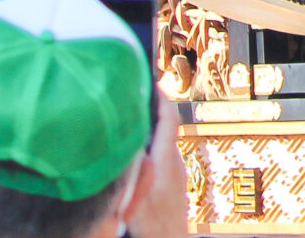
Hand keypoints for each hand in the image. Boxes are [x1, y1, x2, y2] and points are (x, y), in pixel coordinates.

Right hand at [125, 100, 190, 237]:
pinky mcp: (171, 186)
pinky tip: (134, 156)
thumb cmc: (154, 229)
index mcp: (165, 163)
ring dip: (149, 132)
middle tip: (135, 96)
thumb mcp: (138, 202)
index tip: (152, 82)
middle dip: (152, 112)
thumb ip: (136, 175)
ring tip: (130, 122)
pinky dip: (149, 149)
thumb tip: (131, 150)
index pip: (168, 122)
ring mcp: (174, 175)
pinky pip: (160, 158)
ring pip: (162, 145)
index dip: (161, 100)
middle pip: (165, 130)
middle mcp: (174, 165)